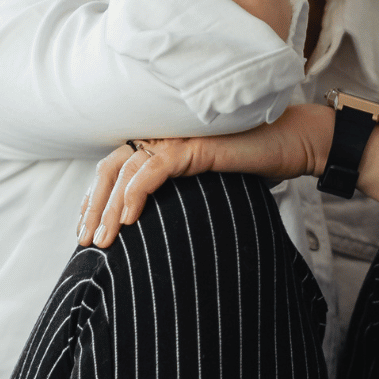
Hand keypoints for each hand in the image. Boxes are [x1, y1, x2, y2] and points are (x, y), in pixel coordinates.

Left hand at [77, 104, 333, 248]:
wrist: (292, 145)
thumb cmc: (255, 166)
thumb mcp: (206, 187)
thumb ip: (179, 197)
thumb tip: (154, 232)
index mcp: (161, 143)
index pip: (114, 169)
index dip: (94, 199)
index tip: (85, 231)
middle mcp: (162, 136)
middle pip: (111, 169)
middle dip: (93, 208)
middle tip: (86, 242)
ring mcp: (176, 138)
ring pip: (126, 172)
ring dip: (109, 209)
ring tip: (104, 240)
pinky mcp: (193, 146)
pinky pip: (155, 169)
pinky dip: (137, 192)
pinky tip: (128, 217)